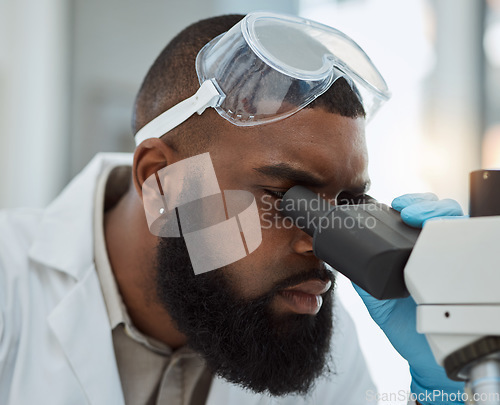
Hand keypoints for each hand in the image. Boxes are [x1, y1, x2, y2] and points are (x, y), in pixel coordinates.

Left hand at [354, 193, 464, 404]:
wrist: (425, 355)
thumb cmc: (403, 324)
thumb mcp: (375, 297)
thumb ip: (360, 276)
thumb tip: (340, 258)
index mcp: (411, 252)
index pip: (414, 217)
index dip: (408, 205)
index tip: (395, 206)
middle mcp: (435, 252)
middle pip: (437, 214)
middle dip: (423, 205)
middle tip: (406, 211)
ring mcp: (454, 261)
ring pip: (456, 223)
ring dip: (439, 214)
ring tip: (419, 219)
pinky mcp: (470, 273)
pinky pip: (473, 246)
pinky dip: (462, 234)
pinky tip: (444, 235)